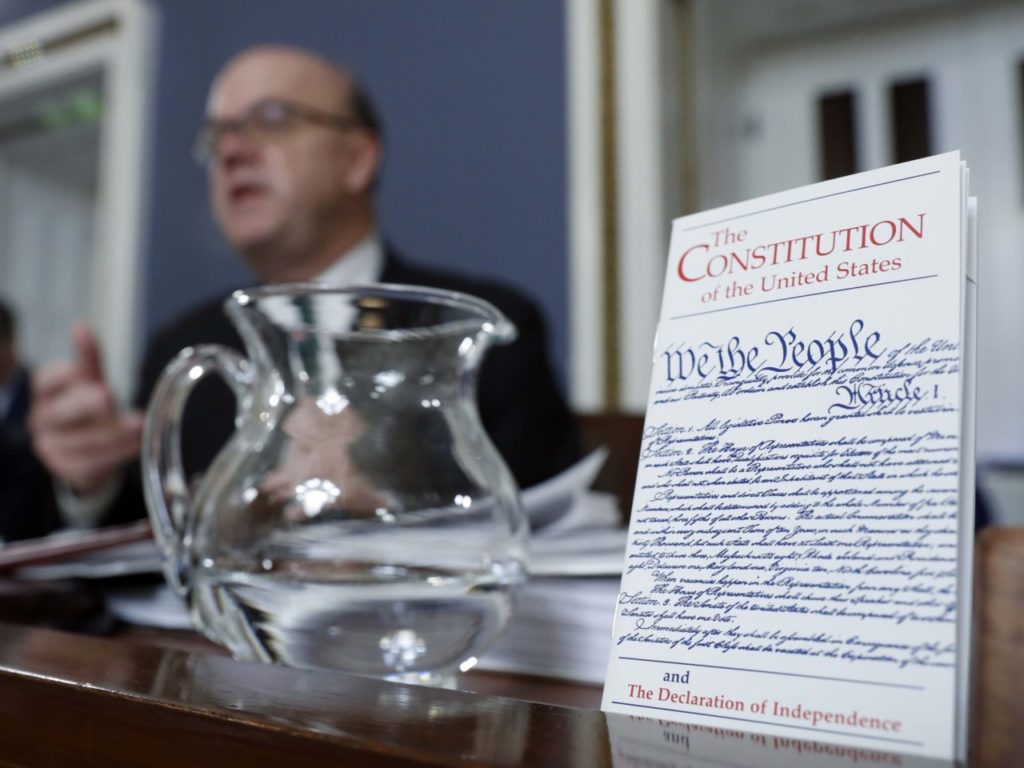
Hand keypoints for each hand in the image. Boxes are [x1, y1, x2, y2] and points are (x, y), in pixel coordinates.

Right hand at [29, 324, 143, 494]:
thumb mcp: (89, 381)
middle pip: (58, 413)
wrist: (84, 451)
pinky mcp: (68, 469)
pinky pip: (93, 462)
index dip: (62, 376)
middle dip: (84, 404)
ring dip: (113, 432)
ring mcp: (52, 447)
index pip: (45, 381)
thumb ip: (88, 358)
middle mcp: (43, 420)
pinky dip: (118, 453)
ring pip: (81, 441)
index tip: (82, 371)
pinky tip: (137, 443)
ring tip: (139, 423)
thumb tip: (81, 326)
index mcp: (45, 394)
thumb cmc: (86, 409)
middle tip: (107, 395)